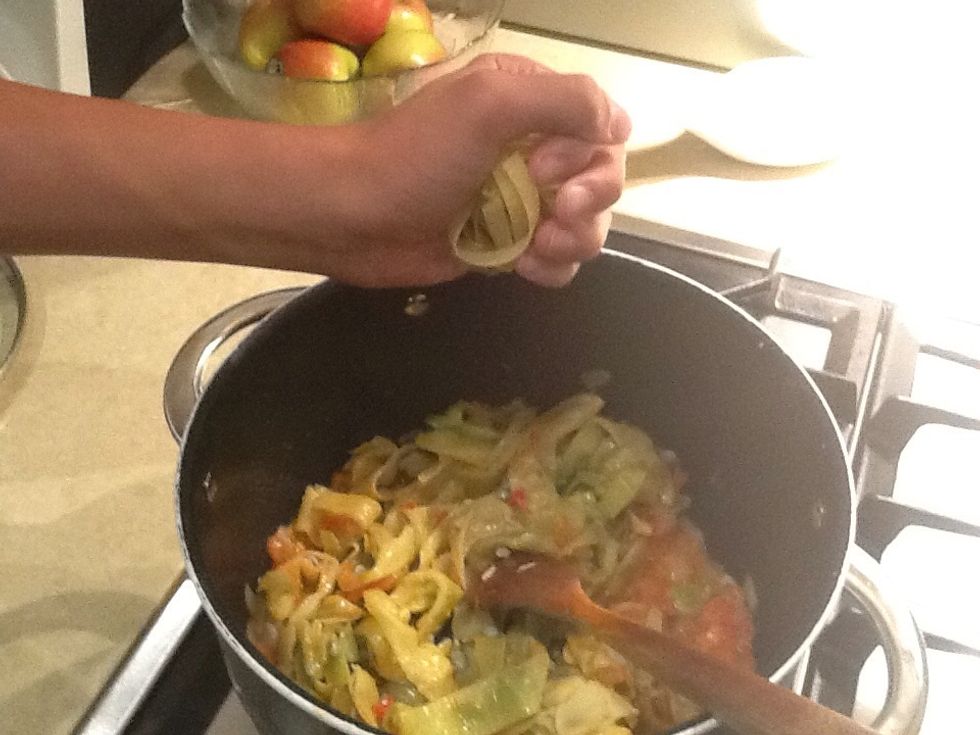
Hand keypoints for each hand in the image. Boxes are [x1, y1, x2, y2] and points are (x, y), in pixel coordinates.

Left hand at [321, 54, 631, 286]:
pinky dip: (554, 266)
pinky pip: (559, 258)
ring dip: (575, 239)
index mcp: (529, 101)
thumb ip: (564, 101)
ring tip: (536, 248)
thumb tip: (620, 124)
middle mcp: (532, 148)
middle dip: (588, 201)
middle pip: (602, 177)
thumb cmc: (415, 156)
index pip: (601, 127)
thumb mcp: (489, 104)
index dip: (590, 155)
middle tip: (552, 213)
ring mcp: (521, 200)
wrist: (352, 218)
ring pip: (587, 223)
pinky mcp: (507, 245)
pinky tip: (525, 268)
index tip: (545, 171)